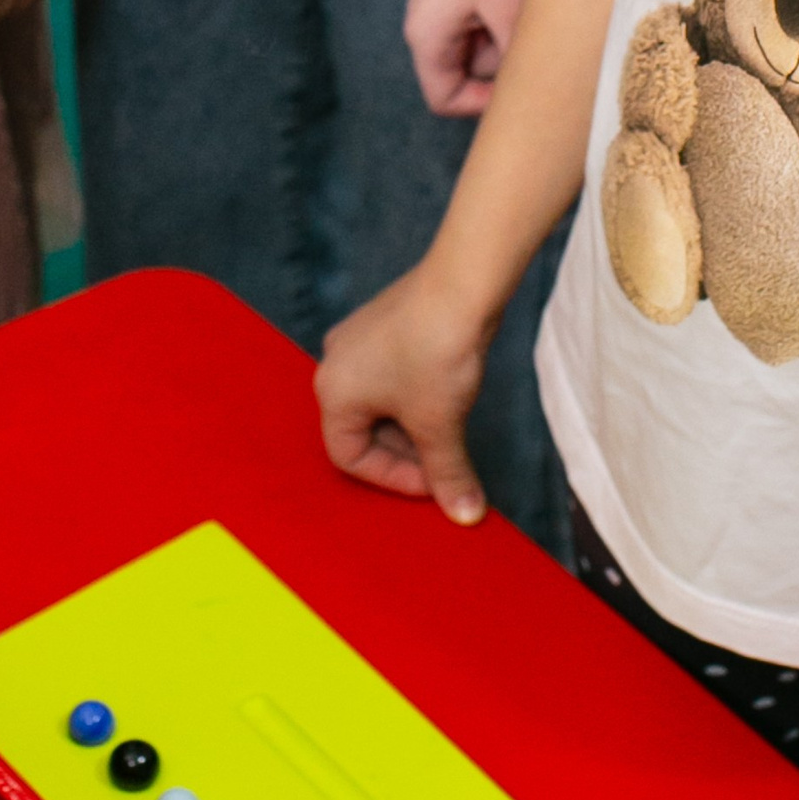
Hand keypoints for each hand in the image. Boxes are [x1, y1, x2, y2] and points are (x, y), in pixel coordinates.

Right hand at [317, 260, 495, 525]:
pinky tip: (450, 400)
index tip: (434, 483)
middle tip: (445, 466)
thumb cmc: (436, 352)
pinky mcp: (386, 325)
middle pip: (365, 431)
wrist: (462, 284)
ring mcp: (360, 340)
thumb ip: (447, 474)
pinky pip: (394, 377)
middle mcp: (336, 364)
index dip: (394, 478)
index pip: (350, 457)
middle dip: (407, 453)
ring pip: (383, 405)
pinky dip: (418, 399)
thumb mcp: (440, 424)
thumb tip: (465, 515)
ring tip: (452, 436)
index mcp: (333, 392)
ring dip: (415, 428)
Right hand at [405, 0, 542, 117]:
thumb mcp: (514, 14)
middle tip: (530, 36)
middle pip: (465, 73)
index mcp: (426, 38)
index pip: (445, 99)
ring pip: (481, 46)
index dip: (482, 103)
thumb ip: (517, 63)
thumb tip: (534, 95)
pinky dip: (507, 15)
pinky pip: (485, 20)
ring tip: (529, 5)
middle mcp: (426, 24)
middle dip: (501, 63)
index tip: (520, 83)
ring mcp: (443, 4)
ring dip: (508, 35)